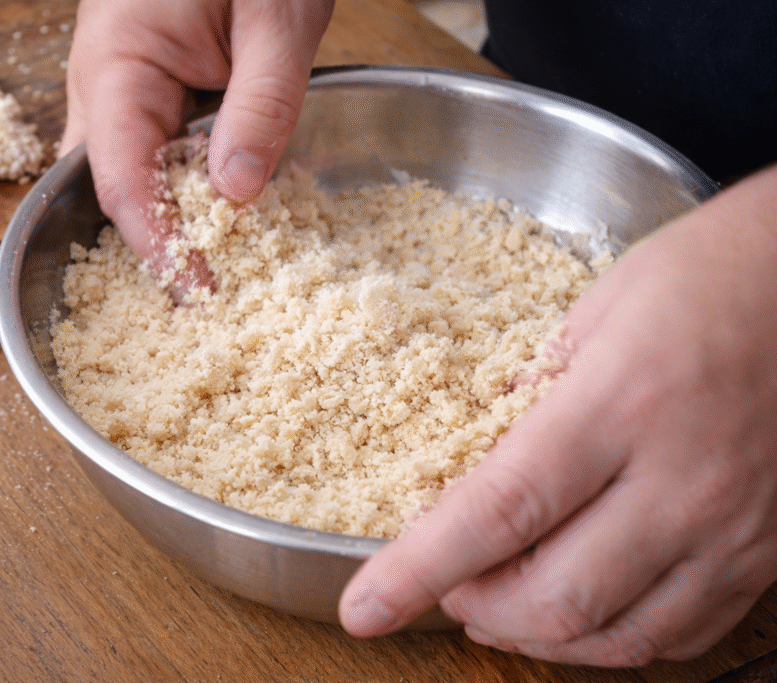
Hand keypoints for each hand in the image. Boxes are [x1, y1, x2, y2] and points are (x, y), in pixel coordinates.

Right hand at [61, 0, 334, 296]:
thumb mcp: (275, 20)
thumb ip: (260, 105)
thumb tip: (238, 194)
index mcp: (118, 62)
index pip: (121, 181)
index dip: (157, 244)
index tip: (198, 291)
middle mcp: (106, 81)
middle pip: (114, 187)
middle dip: (156, 244)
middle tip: (208, 295)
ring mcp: (124, 84)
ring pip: (133, 174)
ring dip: (171, 220)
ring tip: (219, 266)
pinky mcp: (153, 84)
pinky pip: (157, 149)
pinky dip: (186, 186)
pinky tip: (226, 210)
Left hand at [339, 164, 776, 666]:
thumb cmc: (706, 278)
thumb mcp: (593, 312)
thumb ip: (532, 395)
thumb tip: (480, 453)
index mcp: (619, 406)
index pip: (499, 512)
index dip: (420, 569)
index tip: (366, 607)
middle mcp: (680, 482)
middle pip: (553, 597)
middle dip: (474, 608)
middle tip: (443, 586)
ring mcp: (731, 530)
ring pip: (617, 636)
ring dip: (537, 636)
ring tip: (495, 607)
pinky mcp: (764, 554)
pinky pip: (679, 633)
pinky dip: (611, 638)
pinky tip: (576, 611)